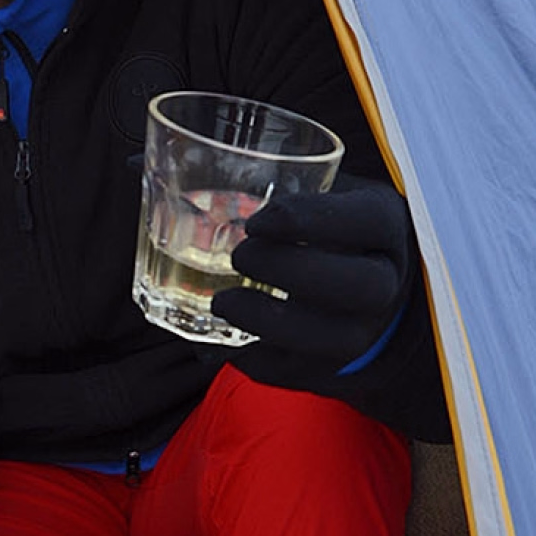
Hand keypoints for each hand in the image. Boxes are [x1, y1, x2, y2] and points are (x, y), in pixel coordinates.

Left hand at [214, 178, 414, 371]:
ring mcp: (364, 332)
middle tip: (240, 255)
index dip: (311, 220)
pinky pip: (297, 373)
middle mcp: (387, 282)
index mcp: (386, 226)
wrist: (360, 293)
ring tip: (222, 302)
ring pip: (333, 340)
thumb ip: (268, 180)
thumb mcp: (320, 193)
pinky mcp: (332, 370)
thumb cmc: (325, 229)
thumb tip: (149, 163)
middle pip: (359, 285)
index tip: (258, 219)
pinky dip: (252, 358)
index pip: (367, 221)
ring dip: (269, 322)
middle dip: (292, 271)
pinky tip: (219, 337)